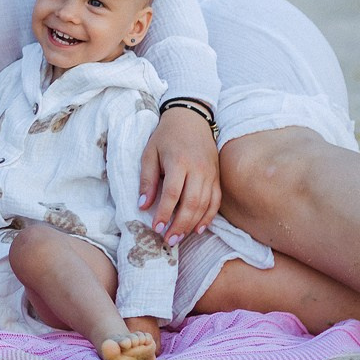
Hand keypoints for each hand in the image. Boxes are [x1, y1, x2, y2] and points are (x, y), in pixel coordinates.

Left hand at [139, 106, 220, 244]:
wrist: (191, 118)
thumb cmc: (166, 136)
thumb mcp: (150, 153)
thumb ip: (147, 179)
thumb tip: (142, 206)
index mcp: (179, 161)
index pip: (173, 193)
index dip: (164, 213)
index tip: (155, 228)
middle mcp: (198, 169)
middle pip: (192, 202)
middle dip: (180, 224)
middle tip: (168, 240)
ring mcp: (210, 173)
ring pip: (205, 204)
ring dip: (192, 224)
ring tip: (179, 237)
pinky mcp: (217, 177)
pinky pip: (216, 201)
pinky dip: (209, 216)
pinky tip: (199, 228)